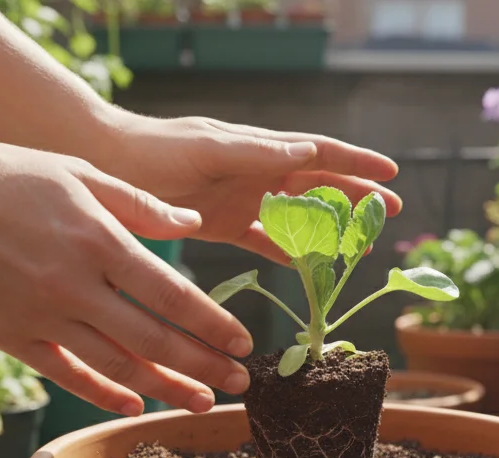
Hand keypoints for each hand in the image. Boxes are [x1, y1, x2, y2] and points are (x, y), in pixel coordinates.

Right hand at [0, 140, 252, 415]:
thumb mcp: (77, 172)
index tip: (243, 342)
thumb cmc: (2, 175)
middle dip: (204, 366)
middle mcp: (74, 286)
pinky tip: (135, 405)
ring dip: (165, 389)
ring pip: (116, 366)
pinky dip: (103, 394)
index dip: (212, 324)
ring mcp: (40, 317)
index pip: (171, 294)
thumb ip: (138, 203)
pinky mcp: (10, 337)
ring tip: (201, 402)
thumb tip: (191, 224)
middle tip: (241, 384)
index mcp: (98, 240)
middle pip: (153, 340)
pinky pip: (66, 375)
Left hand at [93, 112, 403, 262]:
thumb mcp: (209, 149)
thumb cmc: (156, 150)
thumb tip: (309, 152)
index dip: (356, 164)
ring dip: (329, 230)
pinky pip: (264, 240)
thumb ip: (257, 153)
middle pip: (318, 186)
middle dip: (356, 199)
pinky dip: (288, 253)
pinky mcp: (223, 224)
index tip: (390, 175)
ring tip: (359, 247)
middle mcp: (257, 172)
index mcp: (259, 148)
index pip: (319, 154)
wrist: (107, 166)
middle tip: (391, 214)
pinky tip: (308, 268)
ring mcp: (242, 199)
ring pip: (299, 216)